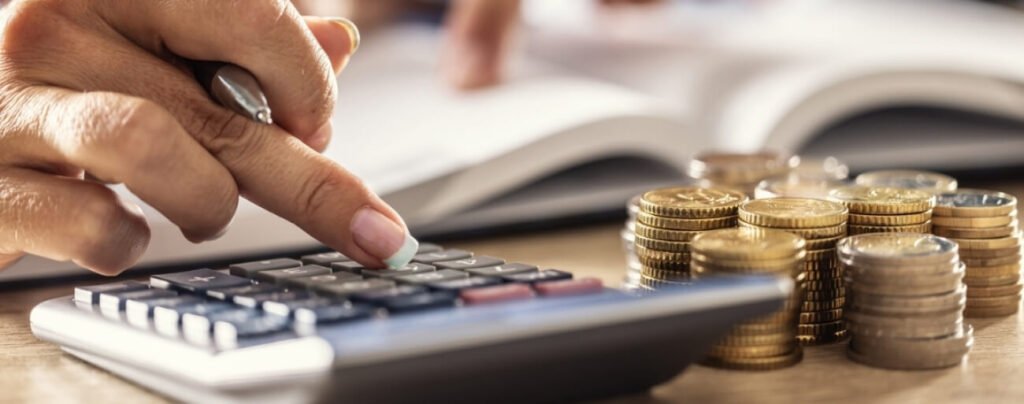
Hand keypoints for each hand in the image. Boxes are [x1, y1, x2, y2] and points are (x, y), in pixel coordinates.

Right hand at [0, 0, 416, 274]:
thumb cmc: (69, 74)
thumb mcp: (153, 39)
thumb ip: (243, 41)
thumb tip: (339, 42)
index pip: (251, 17)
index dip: (307, 83)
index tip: (316, 126)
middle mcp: (54, 24)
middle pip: (225, 110)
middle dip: (313, 184)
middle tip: (372, 232)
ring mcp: (10, 103)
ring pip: (157, 152)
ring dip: (208, 201)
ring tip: (201, 209)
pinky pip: (89, 224)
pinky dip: (129, 242)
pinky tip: (124, 229)